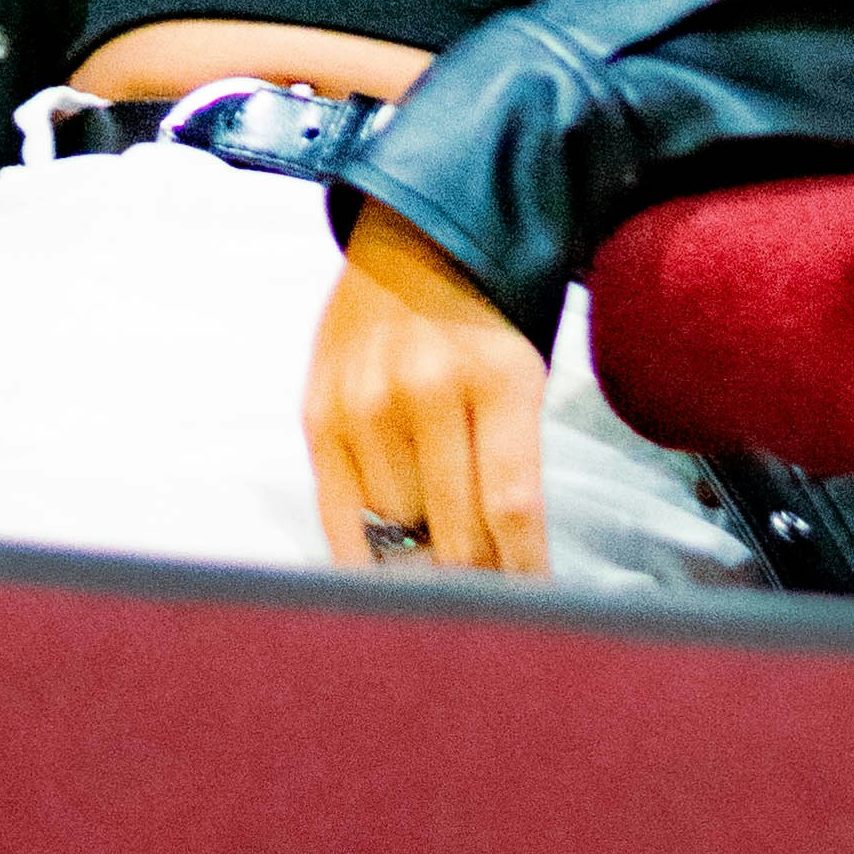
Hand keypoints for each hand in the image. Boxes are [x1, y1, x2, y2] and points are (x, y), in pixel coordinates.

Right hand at [305, 203, 550, 576]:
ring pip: (400, 531)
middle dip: (479, 577)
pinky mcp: (319, 418)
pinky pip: (341, 520)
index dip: (524, 573)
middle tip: (491, 598)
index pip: (512, 507)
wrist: (408, 245)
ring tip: (440, 551)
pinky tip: (387, 576)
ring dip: (424, 555)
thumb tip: (499, 571)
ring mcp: (364, 405)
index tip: (534, 608)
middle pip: (455, 531)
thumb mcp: (523, 374)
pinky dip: (367, 560)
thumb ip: (511, 463)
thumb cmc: (480, 324)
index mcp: (497, 376)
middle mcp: (426, 390)